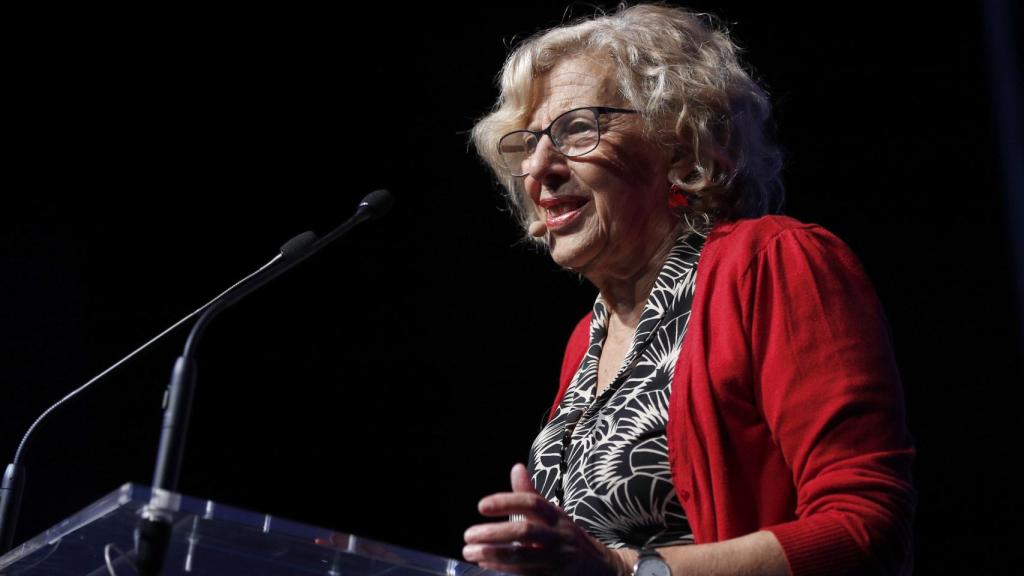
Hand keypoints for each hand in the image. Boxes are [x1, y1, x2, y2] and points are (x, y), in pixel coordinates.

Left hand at [463, 463, 629, 574]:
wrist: (604, 568)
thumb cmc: (569, 538)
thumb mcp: (554, 514)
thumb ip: (531, 494)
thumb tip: (515, 467)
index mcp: (555, 516)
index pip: (531, 503)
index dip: (506, 502)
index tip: (481, 506)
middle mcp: (558, 536)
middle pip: (525, 532)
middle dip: (494, 534)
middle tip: (468, 535)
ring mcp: (558, 559)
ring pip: (524, 557)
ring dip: (494, 555)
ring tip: (471, 552)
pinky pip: (528, 574)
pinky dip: (506, 570)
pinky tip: (487, 567)